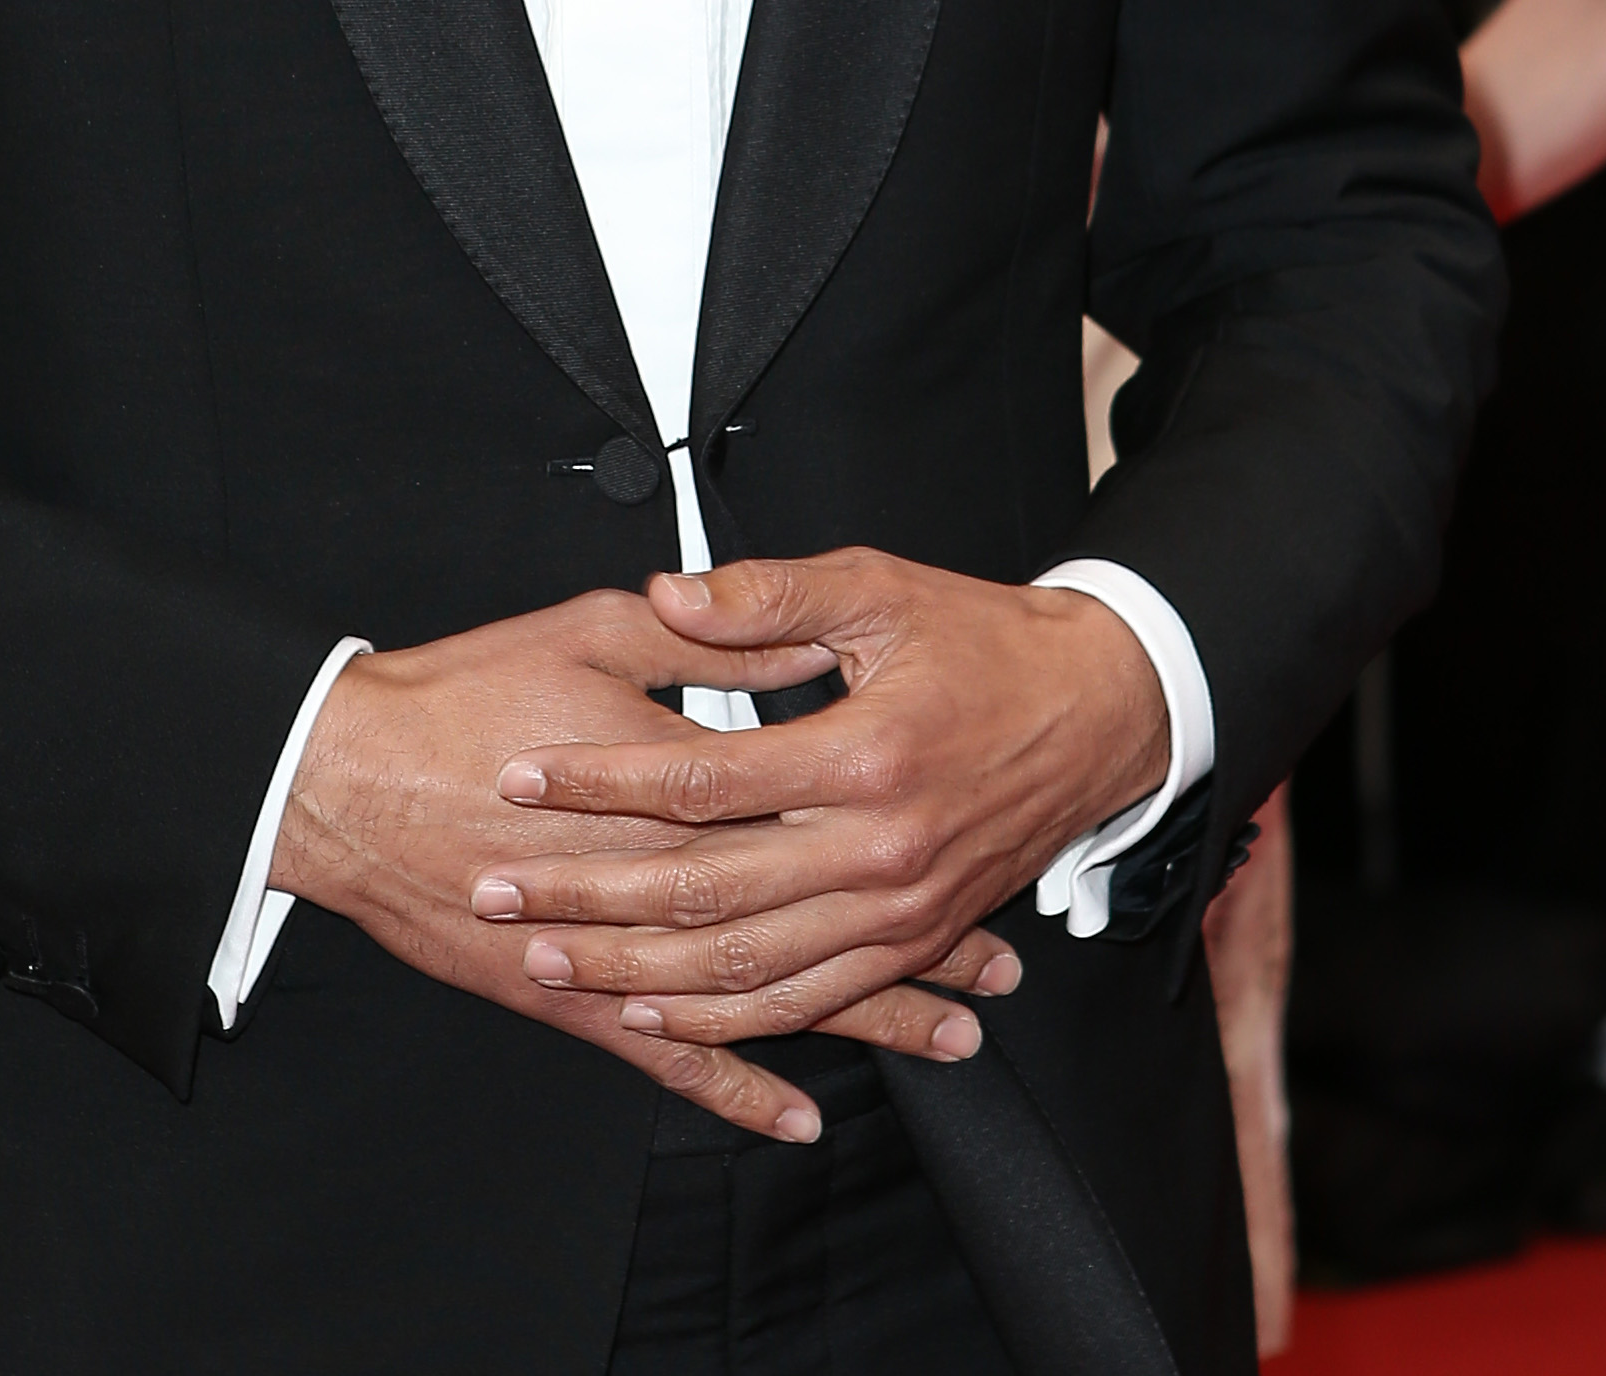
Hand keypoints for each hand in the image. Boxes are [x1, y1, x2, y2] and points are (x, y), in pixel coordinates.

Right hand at [274, 586, 983, 1142]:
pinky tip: (794, 1118)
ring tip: (944, 1037)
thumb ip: (705, 630)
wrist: (349, 775)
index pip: (816, 810)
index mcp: (676, 777)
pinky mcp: (568, 997)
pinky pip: (670, 1060)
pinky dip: (738, 1088)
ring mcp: (618, 950)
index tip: (980, 839)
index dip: (903, 829)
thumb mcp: (595, 628)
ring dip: (859, 1022)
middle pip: (815, 917)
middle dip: (914, 948)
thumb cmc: (465, 690)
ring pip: (764, 998)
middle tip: (996, 967)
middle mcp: (662, 877)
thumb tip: (793, 631)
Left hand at [474, 553, 1162, 1066]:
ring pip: (748, 968)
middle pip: (707, 891)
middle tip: (505, 891)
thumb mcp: (878, 587)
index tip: (524, 777)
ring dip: (642, 973)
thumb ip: (766, 596)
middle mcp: (879, 851)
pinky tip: (661, 1010)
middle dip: (592, 898)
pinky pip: (807, 998)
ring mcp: (899, 910)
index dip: (602, 781)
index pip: (701, 778)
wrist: (1100, 711)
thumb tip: (671, 594)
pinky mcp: (914, 940)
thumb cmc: (985, 640)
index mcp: (863, 755)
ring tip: (554, 963)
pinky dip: (729, 1017)